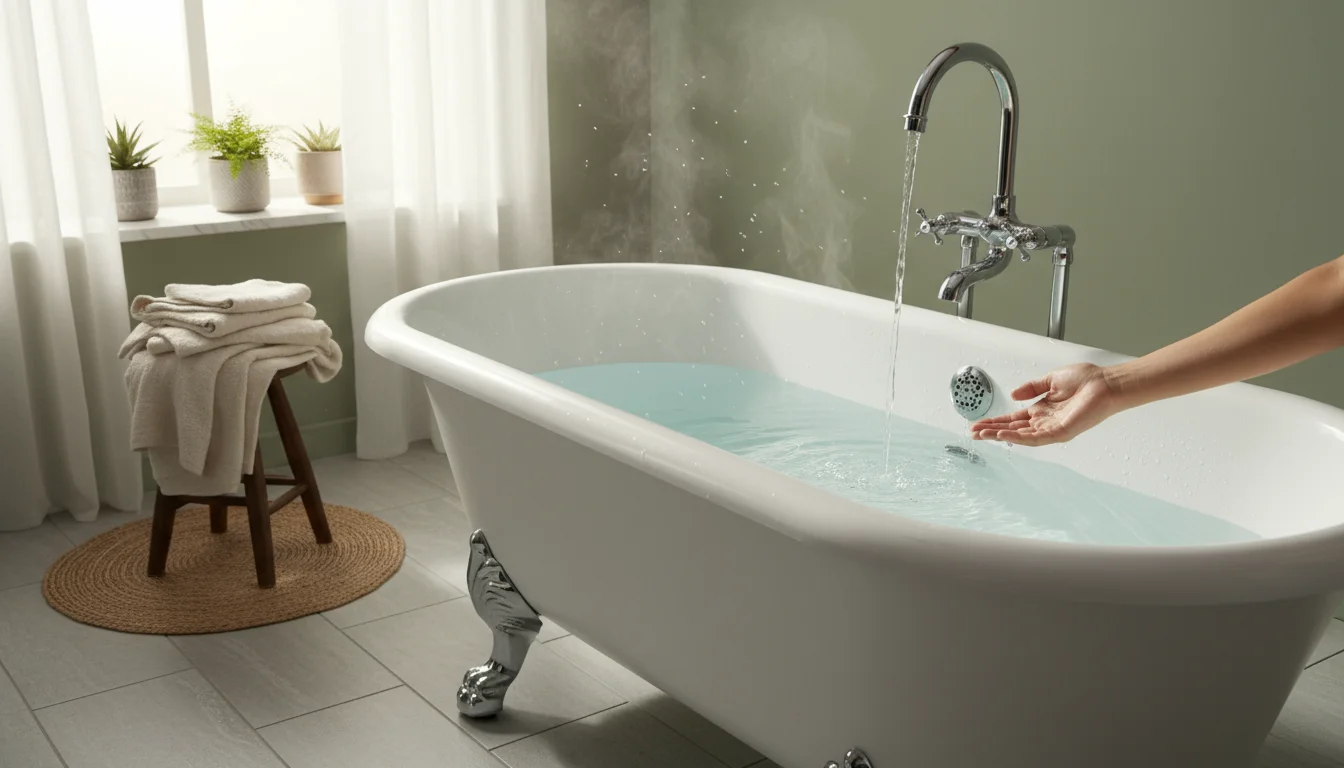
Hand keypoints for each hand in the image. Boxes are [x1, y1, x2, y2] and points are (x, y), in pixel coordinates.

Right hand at [969, 363, 1123, 446]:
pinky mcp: (1061, 432)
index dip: (995, 421)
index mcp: (1042, 409)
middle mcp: (1045, 421)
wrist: (1106, 383)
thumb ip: (1031, 388)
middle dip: (992, 431)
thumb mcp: (1051, 379)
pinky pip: (1036, 438)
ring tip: (982, 435)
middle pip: (1013, 430)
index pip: (1014, 419)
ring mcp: (1052, 428)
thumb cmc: (1087, 380)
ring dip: (1000, 435)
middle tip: (973, 433)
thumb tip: (1014, 394)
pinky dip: (1018, 438)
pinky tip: (1004, 435)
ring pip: (1021, 436)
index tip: (979, 423)